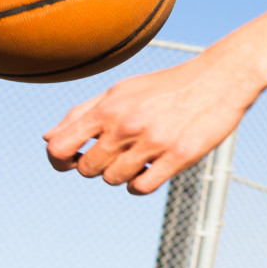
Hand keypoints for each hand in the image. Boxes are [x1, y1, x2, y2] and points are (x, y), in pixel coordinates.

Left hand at [42, 52, 264, 194]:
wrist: (218, 79)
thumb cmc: (164, 87)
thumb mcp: (121, 92)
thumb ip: (82, 114)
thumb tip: (48, 139)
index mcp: (109, 107)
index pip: (61, 146)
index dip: (58, 160)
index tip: (71, 160)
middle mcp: (127, 125)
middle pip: (87, 169)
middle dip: (96, 166)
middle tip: (116, 155)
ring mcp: (153, 142)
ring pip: (113, 180)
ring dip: (121, 175)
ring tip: (137, 158)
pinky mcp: (178, 157)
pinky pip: (140, 188)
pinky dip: (139, 184)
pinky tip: (149, 170)